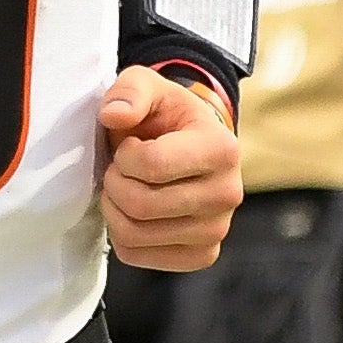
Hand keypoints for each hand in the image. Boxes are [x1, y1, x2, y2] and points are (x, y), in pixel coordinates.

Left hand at [98, 66, 242, 271]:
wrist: (190, 147)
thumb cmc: (166, 117)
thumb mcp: (147, 86)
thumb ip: (129, 90)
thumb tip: (113, 115)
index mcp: (222, 149)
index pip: (152, 166)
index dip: (124, 156)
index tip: (129, 145)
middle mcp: (228, 194)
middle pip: (141, 205)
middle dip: (114, 183)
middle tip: (119, 170)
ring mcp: (217, 230)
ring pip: (134, 235)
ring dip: (114, 210)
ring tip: (125, 188)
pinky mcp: (201, 255)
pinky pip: (138, 256)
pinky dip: (122, 236)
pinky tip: (134, 213)